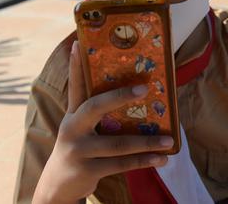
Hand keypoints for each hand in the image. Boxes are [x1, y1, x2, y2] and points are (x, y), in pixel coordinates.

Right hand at [32, 41, 171, 203]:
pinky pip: (121, 164)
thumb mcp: (81, 127)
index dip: (75, 65)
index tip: (77, 43)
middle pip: (95, 106)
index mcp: (73, 114)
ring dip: (147, 142)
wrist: (58, 185)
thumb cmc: (79, 148)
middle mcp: (72, 128)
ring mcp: (78, 149)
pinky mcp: (87, 170)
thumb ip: (97, 111)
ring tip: (169, 139)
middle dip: (120, 96)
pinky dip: (143, 161)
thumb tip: (131, 93)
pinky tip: (161, 159)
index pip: (75, 85)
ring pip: (118, 143)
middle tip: (144, 88)